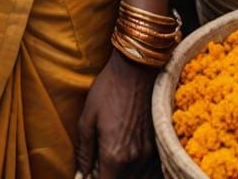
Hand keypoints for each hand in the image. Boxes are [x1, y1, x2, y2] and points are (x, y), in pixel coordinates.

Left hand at [75, 48, 157, 178]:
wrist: (136, 69)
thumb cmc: (108, 89)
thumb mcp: (87, 117)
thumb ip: (84, 150)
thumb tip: (81, 173)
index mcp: (114, 155)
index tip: (88, 175)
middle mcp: (134, 160)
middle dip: (106, 177)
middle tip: (95, 166)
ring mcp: (148, 154)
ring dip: (121, 175)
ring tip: (108, 160)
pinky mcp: (156, 145)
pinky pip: (146, 170)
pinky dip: (135, 170)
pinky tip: (124, 157)